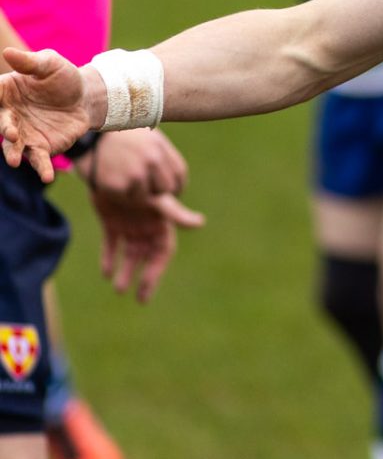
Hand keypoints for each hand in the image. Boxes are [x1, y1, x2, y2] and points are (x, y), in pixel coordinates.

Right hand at [0, 46, 94, 182]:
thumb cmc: (62, 77)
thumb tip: (8, 51)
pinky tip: (47, 177)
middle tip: (11, 133)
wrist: (86, 97)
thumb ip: (30, 62)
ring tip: (13, 161)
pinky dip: (41, 169)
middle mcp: (9, 115)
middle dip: (4, 130)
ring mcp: (23, 134)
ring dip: (12, 153)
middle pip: (1, 124)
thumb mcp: (49, 64)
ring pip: (13, 146)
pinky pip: (39, 160)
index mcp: (5, 92)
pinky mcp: (41, 147)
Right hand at [88, 128, 188, 198]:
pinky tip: (112, 180)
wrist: (84, 137)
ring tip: (122, 178)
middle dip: (157, 191)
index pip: (179, 175)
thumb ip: (161, 156)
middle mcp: (151, 160)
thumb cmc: (117, 137)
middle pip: (166, 189)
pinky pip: (126, 200)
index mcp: (160, 147)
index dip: (177, 186)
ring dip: (136, 193)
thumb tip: (176, 183)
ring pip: (146, 197)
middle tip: (143, 186)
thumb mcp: (145, 137)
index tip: (171, 191)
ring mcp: (134, 173)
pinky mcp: (117, 186)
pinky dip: (119, 195)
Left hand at [90, 181, 204, 303]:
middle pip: (146, 257)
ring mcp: (130, 224)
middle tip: (135, 297)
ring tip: (117, 288)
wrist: (115, 161)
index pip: (162, 253)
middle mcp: (147, 226)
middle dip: (142, 277)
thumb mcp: (158, 200)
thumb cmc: (142, 179)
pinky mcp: (111, 221)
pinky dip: (108, 257)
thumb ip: (176, 213)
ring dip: (124, 270)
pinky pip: (111, 243)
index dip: (156, 272)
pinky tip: (106, 273)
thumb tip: (200, 222)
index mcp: (161, 223)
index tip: (146, 291)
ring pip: (128, 253)